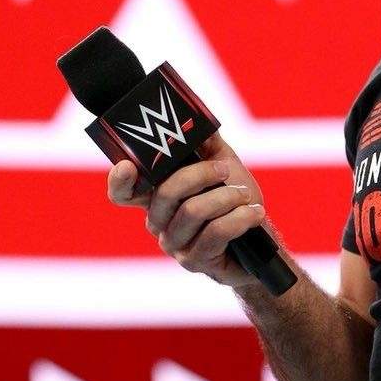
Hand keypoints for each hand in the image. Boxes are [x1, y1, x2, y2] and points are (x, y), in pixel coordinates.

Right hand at [105, 132, 266, 288]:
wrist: (261, 241)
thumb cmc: (238, 202)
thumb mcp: (224, 165)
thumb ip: (206, 143)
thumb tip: (196, 119)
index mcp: (158, 197)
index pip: (124, 192)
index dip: (119, 180)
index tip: (128, 164)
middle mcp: (159, 222)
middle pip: (165, 193)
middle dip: (202, 175)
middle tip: (226, 171)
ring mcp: (175, 244)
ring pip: (193, 211)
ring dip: (227, 197)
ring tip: (245, 195)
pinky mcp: (196, 261)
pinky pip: (215, 233)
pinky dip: (240, 217)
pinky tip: (254, 213)